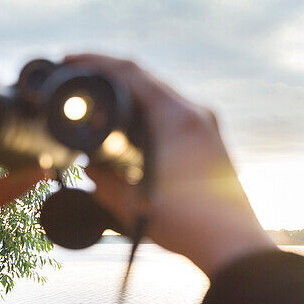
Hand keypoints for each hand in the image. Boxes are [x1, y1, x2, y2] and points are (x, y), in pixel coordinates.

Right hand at [63, 55, 275, 278]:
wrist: (234, 245)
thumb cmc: (188, 223)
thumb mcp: (132, 202)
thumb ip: (102, 181)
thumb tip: (87, 168)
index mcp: (177, 116)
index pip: (130, 72)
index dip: (94, 61)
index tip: (69, 59)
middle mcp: (195, 113)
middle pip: (145, 79)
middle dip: (109, 74)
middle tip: (78, 75)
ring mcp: (206, 126)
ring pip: (160, 95)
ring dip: (129, 93)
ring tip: (98, 99)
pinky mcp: (210, 141)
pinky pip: (172, 113)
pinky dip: (146, 111)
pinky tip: (129, 126)